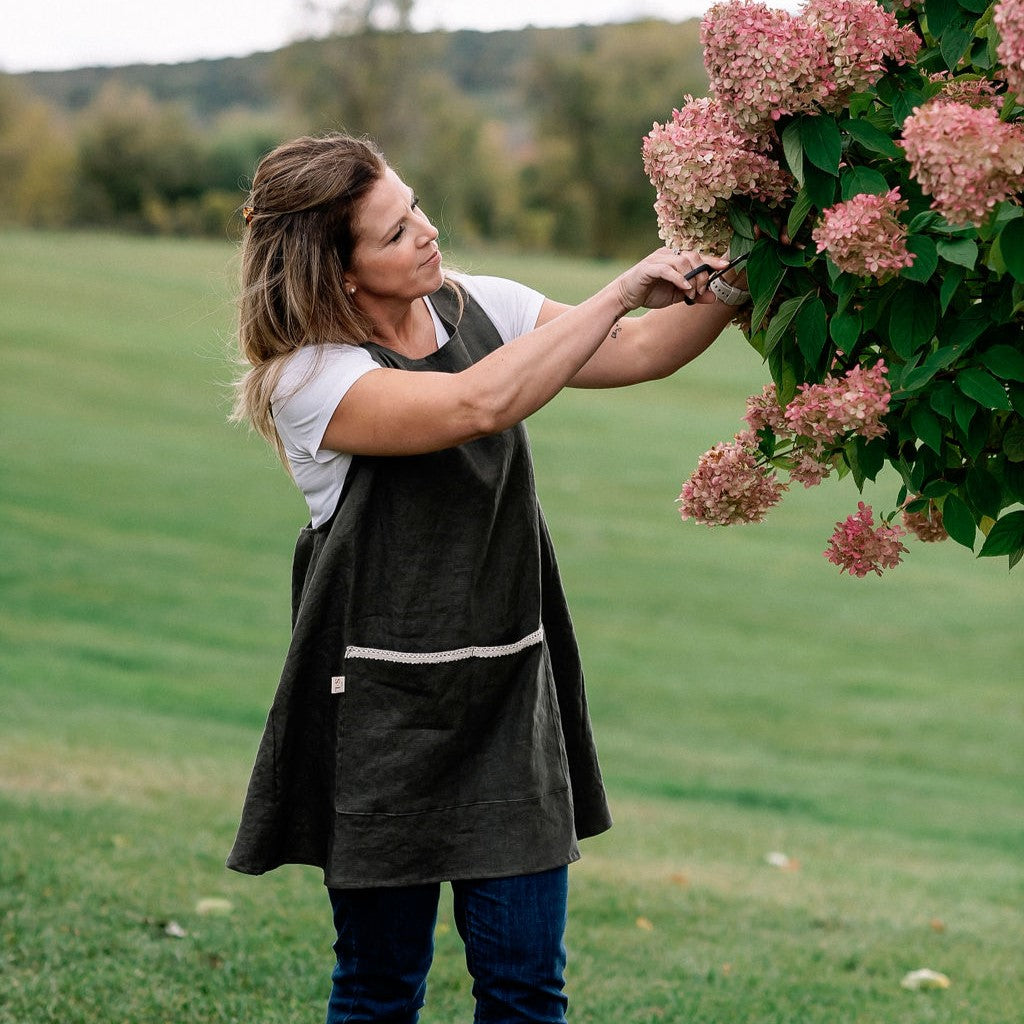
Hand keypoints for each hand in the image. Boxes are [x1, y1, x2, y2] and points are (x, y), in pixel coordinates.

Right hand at [615, 248, 729, 311]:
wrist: (626, 296)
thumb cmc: (651, 293)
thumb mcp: (677, 296)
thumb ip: (695, 295)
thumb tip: (714, 297)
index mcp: (675, 257)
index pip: (697, 256)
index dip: (712, 260)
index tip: (726, 266)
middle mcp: (668, 254)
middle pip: (693, 257)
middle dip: (701, 275)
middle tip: (700, 291)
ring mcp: (657, 259)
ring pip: (682, 261)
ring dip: (691, 279)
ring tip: (691, 293)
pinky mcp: (648, 268)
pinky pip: (667, 270)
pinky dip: (679, 278)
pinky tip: (685, 288)